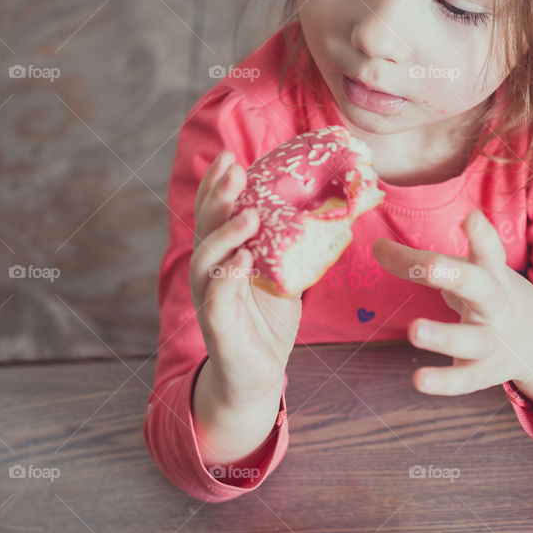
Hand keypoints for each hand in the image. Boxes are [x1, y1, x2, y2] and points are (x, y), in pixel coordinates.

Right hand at [189, 149, 301, 408]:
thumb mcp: (283, 276)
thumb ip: (290, 247)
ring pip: (207, 259)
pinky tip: (242, 260)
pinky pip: (217, 297)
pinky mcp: (218, 326)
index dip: (217, 185)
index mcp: (222, 255)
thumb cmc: (267, 322)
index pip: (214, 213)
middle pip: (206, 227)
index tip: (229, 156)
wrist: (256, 376)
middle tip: (235, 170)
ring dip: (225, 234)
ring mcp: (210, 298)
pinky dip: (227, 277)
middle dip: (218, 197)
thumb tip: (327, 209)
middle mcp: (210, 272)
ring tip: (248, 215)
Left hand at [372, 209, 532, 421]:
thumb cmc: (486, 294)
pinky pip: (466, 379)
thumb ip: (417, 263)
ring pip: (474, 339)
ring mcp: (494, 340)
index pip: (489, 252)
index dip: (481, 236)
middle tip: (431, 267)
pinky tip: (419, 380)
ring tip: (414, 331)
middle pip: (482, 289)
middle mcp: (497, 305)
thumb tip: (375, 247)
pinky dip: (444, 381)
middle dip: (458, 277)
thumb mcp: (461, 273)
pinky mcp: (485, 372)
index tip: (470, 218)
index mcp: (493, 274)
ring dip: (445, 336)